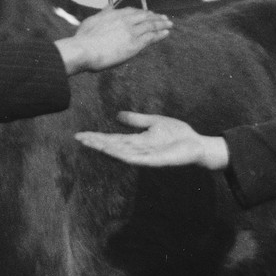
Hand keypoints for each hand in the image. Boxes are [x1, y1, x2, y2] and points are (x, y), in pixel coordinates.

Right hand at [55, 8, 171, 73]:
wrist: (84, 50)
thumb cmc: (83, 39)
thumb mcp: (91, 21)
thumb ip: (103, 13)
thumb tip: (109, 6)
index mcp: (114, 14)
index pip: (132, 11)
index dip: (141, 12)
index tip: (147, 13)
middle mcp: (124, 20)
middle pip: (144, 16)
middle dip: (155, 16)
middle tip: (163, 17)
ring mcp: (131, 31)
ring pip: (150, 25)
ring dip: (161, 23)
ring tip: (169, 24)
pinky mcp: (134, 43)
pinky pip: (151, 37)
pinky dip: (160, 33)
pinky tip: (166, 32)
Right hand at [74, 111, 230, 170]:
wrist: (197, 145)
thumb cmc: (178, 134)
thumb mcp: (154, 122)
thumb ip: (136, 120)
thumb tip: (117, 115)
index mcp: (137, 140)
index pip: (113, 139)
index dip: (97, 137)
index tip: (81, 134)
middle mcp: (138, 150)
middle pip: (113, 146)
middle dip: (96, 143)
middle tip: (79, 138)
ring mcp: (146, 156)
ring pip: (121, 153)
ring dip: (106, 149)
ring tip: (91, 144)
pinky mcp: (156, 161)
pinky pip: (137, 158)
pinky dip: (124, 156)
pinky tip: (113, 153)